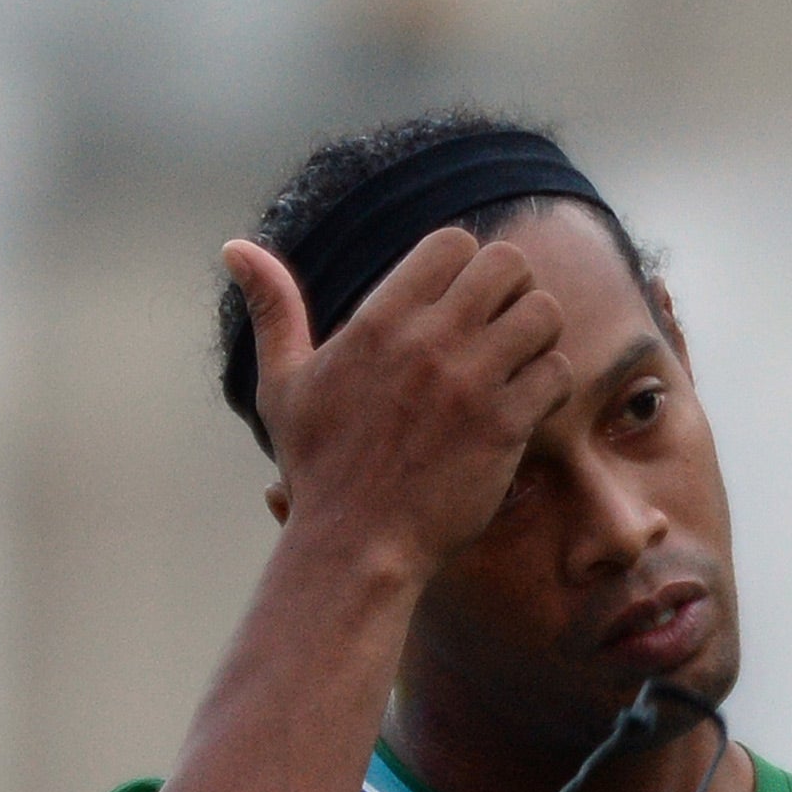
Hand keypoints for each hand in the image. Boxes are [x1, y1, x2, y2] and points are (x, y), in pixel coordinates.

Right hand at [225, 231, 571, 578]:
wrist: (353, 548)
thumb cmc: (318, 468)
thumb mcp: (283, 384)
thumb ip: (273, 309)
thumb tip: (236, 248)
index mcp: (377, 323)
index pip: (453, 243)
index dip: (464, 266)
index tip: (454, 304)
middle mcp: (428, 343)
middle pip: (508, 264)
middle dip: (510, 290)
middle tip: (495, 328)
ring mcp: (469, 384)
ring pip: (543, 312)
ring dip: (537, 334)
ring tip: (516, 364)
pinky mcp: (503, 427)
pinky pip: (556, 372)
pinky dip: (548, 385)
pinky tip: (523, 406)